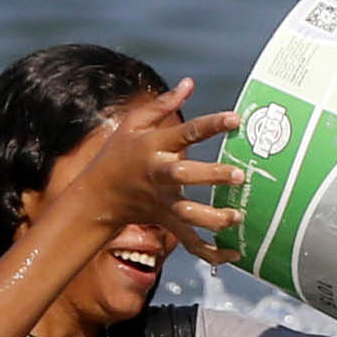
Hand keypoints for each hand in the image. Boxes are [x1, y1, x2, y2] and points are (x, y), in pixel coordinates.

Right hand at [42, 80, 242, 255]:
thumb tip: (190, 84)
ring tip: (238, 217)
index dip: (211, 125)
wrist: (98, 196)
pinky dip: (212, 252)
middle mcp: (159, 175)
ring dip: (213, 219)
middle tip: (239, 175)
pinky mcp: (167, 223)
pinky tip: (236, 253)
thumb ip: (162, 104)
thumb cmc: (118, 154)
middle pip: (185, 175)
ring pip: (189, 215)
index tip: (236, 119)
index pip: (185, 133)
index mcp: (153, 147)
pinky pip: (191, 242)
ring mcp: (163, 202)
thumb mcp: (133, 124)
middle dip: (211, 175)